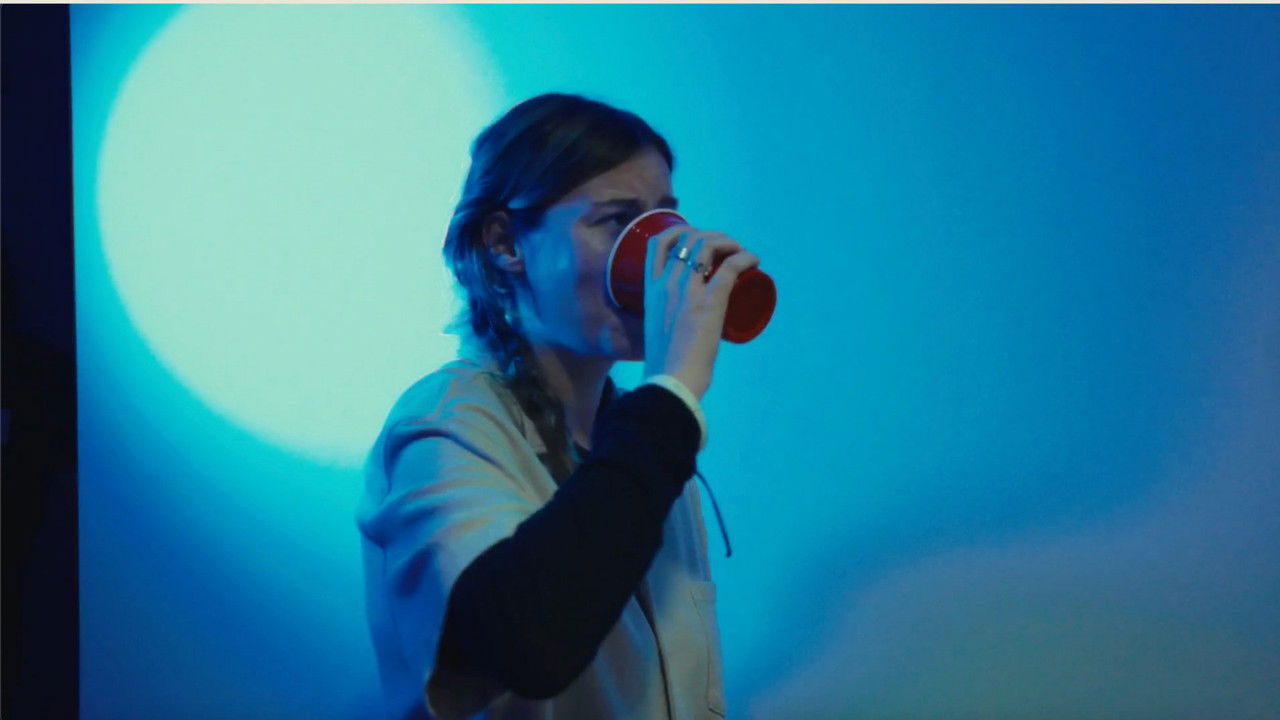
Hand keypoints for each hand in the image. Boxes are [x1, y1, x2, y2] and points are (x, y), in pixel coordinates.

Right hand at [642, 224, 759, 400]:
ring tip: (740, 252)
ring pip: (707, 245)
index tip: (697, 240)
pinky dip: (745, 258)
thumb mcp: (657, 326)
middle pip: (688, 237)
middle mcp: (667, 283)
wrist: (670, 382)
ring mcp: (687, 291)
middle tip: (727, 248)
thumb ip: (665, 314)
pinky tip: (754, 261)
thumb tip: (680, 317)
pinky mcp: (709, 302)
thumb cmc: (664, 362)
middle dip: (712, 235)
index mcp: (650, 289)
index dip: (680, 231)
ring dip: (729, 242)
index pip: (658, 243)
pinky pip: (731, 267)